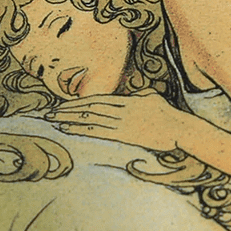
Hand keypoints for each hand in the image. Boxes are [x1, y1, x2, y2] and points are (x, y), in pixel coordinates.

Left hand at [44, 89, 189, 151]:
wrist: (181, 129)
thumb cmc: (170, 115)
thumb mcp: (153, 98)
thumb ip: (140, 95)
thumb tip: (133, 96)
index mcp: (128, 99)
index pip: (98, 100)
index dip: (79, 103)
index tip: (63, 106)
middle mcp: (121, 108)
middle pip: (89, 108)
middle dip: (68, 110)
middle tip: (49, 113)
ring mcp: (122, 121)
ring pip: (90, 118)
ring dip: (69, 119)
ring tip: (53, 120)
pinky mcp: (125, 135)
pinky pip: (98, 131)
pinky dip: (81, 129)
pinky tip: (68, 129)